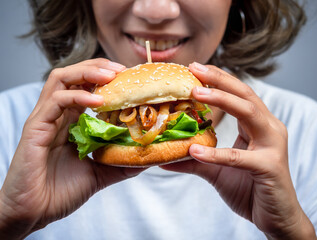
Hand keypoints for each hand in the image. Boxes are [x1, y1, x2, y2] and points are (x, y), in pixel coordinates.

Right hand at [0, 59, 144, 238]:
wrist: (34, 212)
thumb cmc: (61, 192)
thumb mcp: (100, 174)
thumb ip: (120, 163)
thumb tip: (146, 157)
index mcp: (71, 122)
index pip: (87, 88)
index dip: (107, 78)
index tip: (130, 78)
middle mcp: (58, 115)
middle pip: (74, 75)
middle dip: (99, 68)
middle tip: (122, 70)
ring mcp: (45, 118)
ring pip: (62, 79)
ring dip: (88, 73)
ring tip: (111, 76)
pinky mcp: (35, 127)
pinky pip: (56, 101)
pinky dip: (78, 96)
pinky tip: (97, 101)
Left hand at [162, 62, 315, 238]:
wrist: (275, 217)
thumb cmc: (249, 189)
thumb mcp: (217, 170)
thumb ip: (193, 161)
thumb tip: (164, 157)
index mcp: (258, 126)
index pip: (239, 94)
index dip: (218, 79)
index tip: (195, 68)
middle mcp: (269, 129)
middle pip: (245, 95)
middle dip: (220, 79)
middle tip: (195, 68)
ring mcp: (272, 146)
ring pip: (249, 113)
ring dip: (222, 100)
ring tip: (195, 92)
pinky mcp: (270, 167)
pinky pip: (239, 158)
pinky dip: (216, 153)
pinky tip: (195, 151)